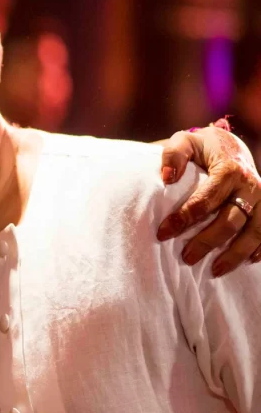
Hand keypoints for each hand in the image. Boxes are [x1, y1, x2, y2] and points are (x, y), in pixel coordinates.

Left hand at [156, 122, 260, 273]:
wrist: (230, 145)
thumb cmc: (201, 147)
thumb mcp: (183, 142)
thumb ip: (173, 155)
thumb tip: (166, 178)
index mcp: (229, 169)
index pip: (205, 200)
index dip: (183, 219)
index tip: (163, 233)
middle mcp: (251, 185)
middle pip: (229, 221)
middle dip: (207, 242)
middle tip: (186, 258)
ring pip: (254, 233)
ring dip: (235, 254)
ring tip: (214, 270)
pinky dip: (259, 250)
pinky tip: (245, 263)